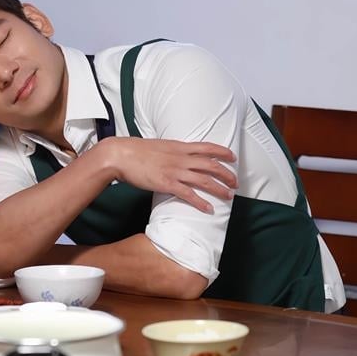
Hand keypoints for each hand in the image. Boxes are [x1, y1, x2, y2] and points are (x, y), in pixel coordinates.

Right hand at [94, 137, 237, 213]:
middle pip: (211, 165)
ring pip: (204, 180)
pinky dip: (200, 203)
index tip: (232, 157)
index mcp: (179, 147)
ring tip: (229, 196)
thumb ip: (171, 151)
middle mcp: (181, 158)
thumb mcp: (159, 146)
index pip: (207, 147)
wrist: (121, 155)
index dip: (222, 152)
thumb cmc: (135, 150)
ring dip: (219, 189)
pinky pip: (188, 195)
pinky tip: (209, 209)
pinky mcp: (167, 184)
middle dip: (226, 174)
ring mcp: (175, 171)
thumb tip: (176, 155)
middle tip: (235, 182)